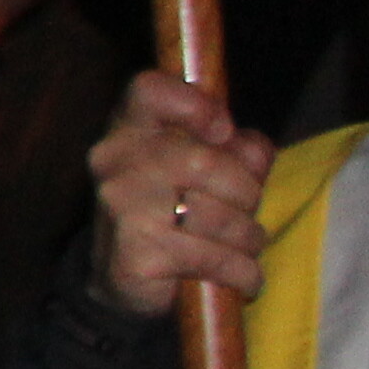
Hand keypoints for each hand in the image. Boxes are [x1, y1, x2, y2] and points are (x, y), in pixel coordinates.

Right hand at [88, 73, 274, 319]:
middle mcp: (115, 163)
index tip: (223, 131)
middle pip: (207, 162)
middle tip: (244, 212)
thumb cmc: (174, 211)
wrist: (124, 278)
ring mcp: (122, 209)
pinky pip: (217, 258)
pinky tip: (239, 276)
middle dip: (245, 193)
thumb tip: (253, 150)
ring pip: (220, 216)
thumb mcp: (210, 171)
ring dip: (249, 239)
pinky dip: (242, 272)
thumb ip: (239, 152)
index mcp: (130, 131)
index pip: (149, 91)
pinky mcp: (137, 256)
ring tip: (242, 247)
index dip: (194, 104)